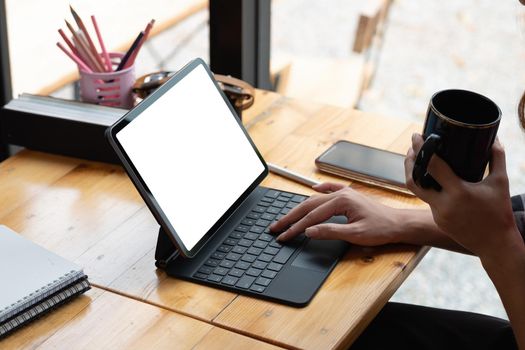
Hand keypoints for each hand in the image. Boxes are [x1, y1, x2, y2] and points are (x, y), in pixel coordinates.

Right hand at [270, 182, 403, 244]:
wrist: (398, 224)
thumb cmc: (381, 229)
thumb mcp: (355, 234)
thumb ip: (330, 231)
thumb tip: (309, 231)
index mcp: (341, 201)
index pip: (311, 217)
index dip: (295, 228)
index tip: (283, 236)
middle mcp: (341, 194)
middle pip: (308, 206)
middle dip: (290, 217)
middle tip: (275, 227)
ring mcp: (344, 193)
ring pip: (315, 200)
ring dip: (299, 208)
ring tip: (286, 216)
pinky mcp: (349, 196)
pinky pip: (330, 190)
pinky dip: (320, 190)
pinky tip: (313, 188)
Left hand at [405, 134, 520, 259]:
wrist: (496, 244)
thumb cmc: (499, 212)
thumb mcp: (500, 183)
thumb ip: (497, 158)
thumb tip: (495, 139)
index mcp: (458, 192)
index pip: (432, 166)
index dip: (421, 149)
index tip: (416, 136)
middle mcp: (444, 204)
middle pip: (412, 180)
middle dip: (409, 162)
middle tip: (412, 148)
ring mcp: (437, 214)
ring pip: (418, 191)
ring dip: (414, 174)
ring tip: (417, 159)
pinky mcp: (437, 220)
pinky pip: (428, 201)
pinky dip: (428, 188)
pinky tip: (432, 179)